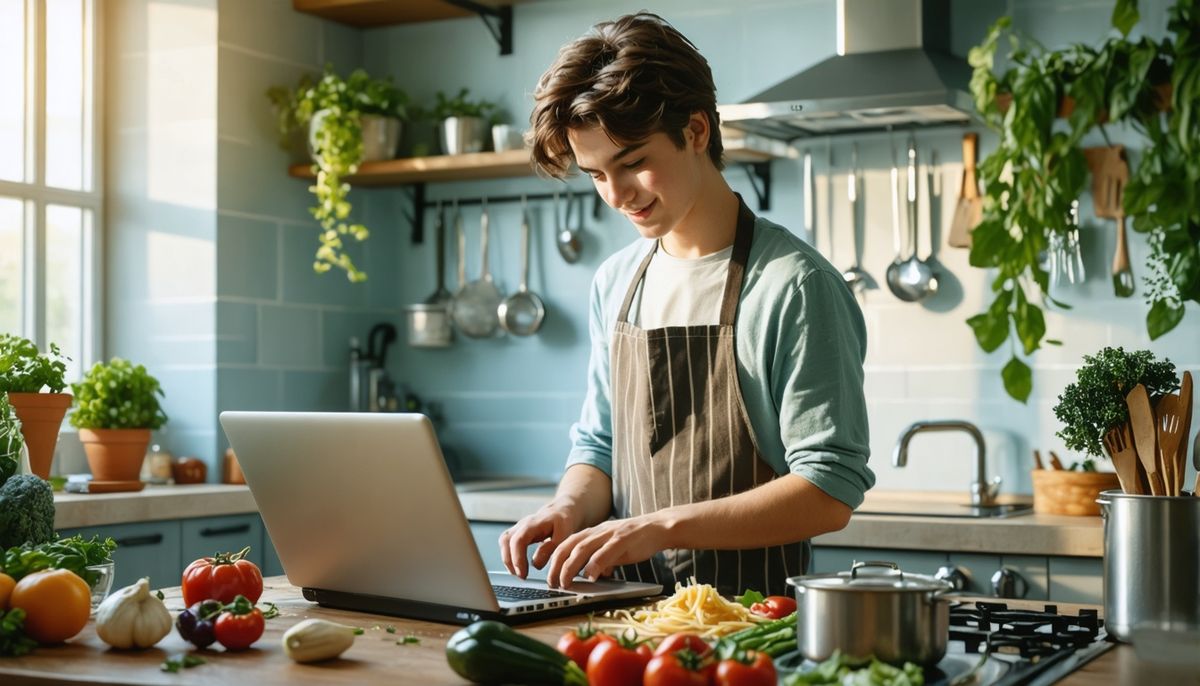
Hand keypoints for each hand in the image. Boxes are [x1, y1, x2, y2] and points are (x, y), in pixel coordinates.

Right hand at [499, 500, 583, 578]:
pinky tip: (518, 567)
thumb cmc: (564, 522)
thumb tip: (536, 563)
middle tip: (521, 576)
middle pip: (506, 540)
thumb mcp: (565, 535)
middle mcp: (523, 524)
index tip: (523, 573)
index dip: (518, 558)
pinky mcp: (517, 533)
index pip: (518, 540)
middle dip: (510, 561)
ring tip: (518, 573)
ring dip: (508, 559)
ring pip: (504, 542)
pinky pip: (507, 544)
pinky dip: (510, 556)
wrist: (562, 511)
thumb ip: (552, 549)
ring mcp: (518, 527)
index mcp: (535, 523)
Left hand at [546, 514, 669, 588]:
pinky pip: (605, 551)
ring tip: (565, 582)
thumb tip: (584, 575)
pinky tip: (590, 576)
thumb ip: (597, 558)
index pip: (565, 545)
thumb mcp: (610, 548)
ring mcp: (609, 534)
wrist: (658, 527)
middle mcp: (597, 532)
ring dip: (570, 567)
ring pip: (582, 549)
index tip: (548, 576)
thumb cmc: (634, 540)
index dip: (554, 561)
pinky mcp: (623, 539)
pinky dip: (595, 564)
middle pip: (568, 547)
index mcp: (592, 533)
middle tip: (553, 583)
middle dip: (557, 566)